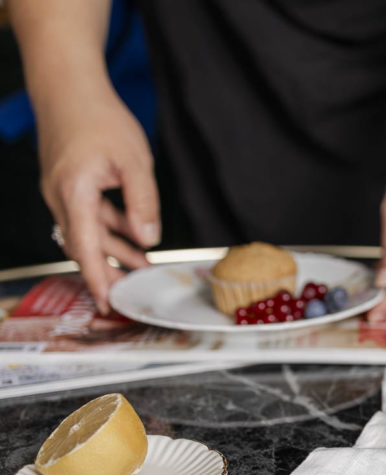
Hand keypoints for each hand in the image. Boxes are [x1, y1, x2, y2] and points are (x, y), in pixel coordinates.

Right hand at [37, 86, 158, 313]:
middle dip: (107, 272)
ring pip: (88, 232)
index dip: (96, 278)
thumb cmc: (100, 117)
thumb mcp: (134, 160)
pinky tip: (134, 238)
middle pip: (83, 246)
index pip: (84, 247)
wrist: (69, 86)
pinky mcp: (68, 185)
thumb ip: (143, 203)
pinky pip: (88, 216)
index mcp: (74, 193)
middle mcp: (60, 196)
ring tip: (142, 269)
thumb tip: (149, 239)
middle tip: (130, 295)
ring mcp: (61, 191)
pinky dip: (110, 230)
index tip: (107, 303)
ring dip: (113, 251)